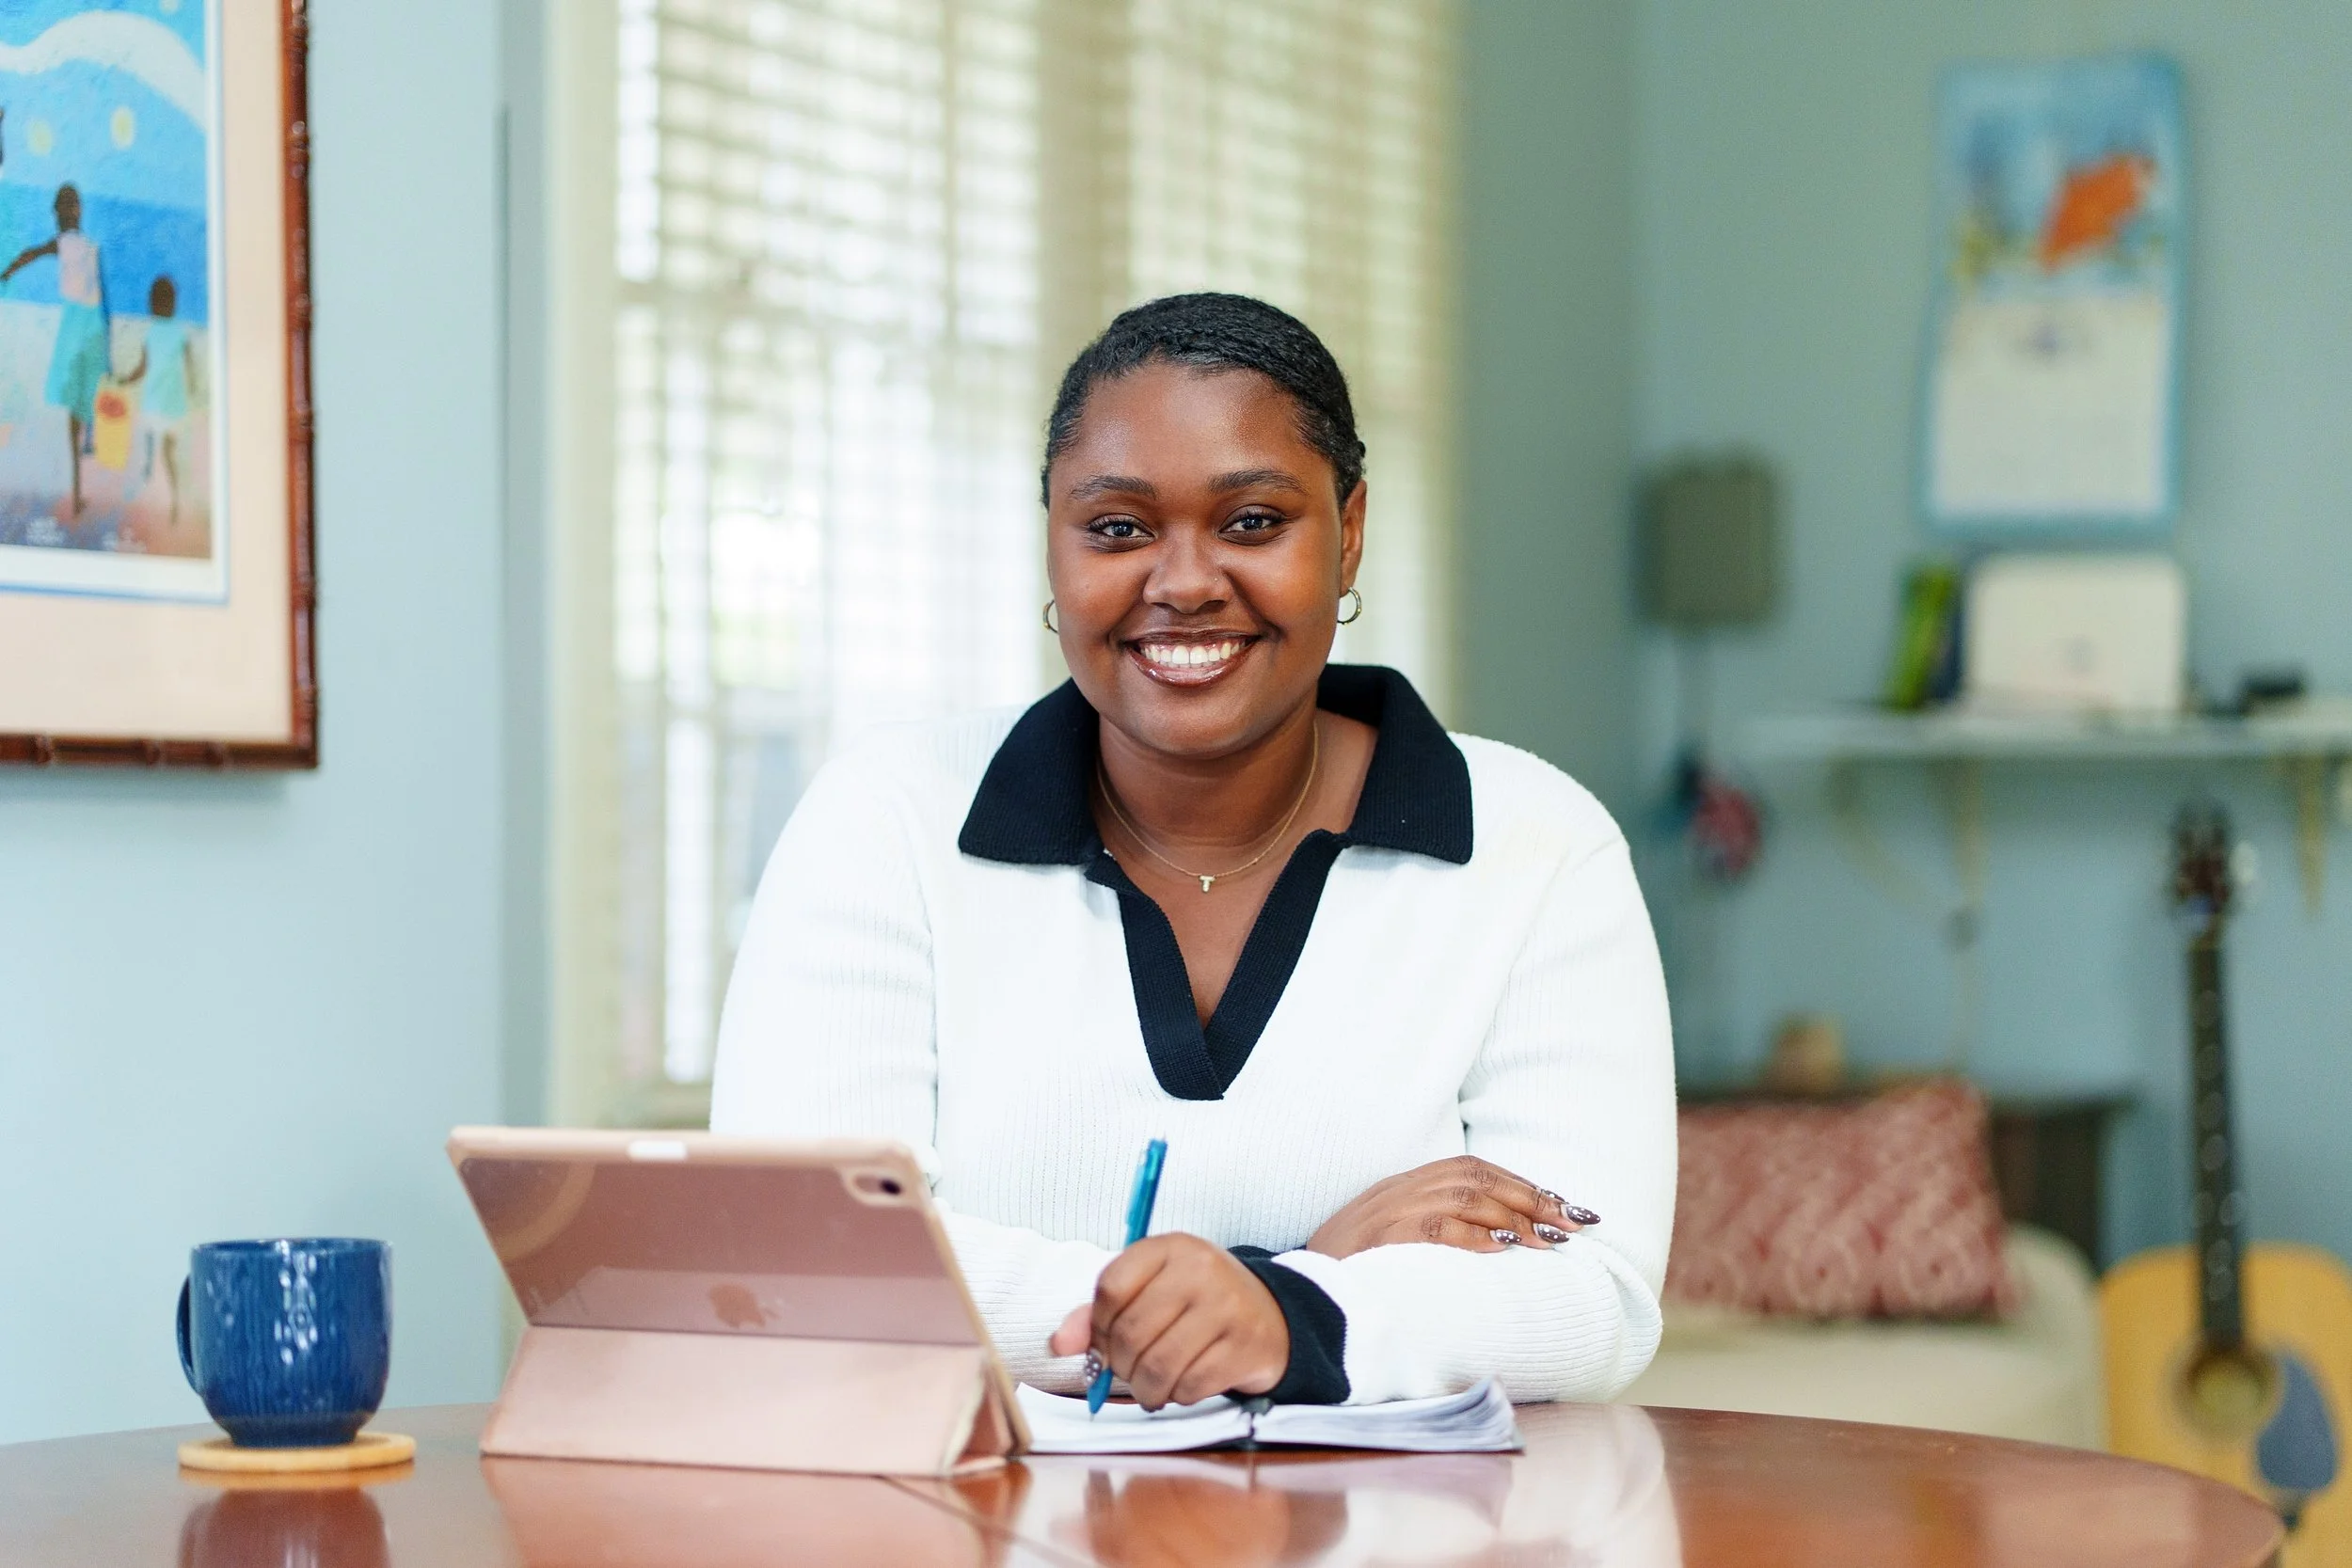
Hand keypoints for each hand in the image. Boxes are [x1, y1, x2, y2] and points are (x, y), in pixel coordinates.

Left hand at [1048, 1234, 1289, 1409]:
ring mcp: (1226, 1307)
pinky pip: (1190, 1386)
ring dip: (1145, 1389)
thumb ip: (1100, 1313)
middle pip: (1131, 1332)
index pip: (1110, 1286)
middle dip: (1120, 1365)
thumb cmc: (1198, 1303)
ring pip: (1158, 1366)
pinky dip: (1177, 1396)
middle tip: (1127, 1372)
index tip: (1102, 1341)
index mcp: (1170, 1247)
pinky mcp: (1244, 1346)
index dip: (1096, 1325)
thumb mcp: (1153, 1290)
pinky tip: (1181, 1386)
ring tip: (1150, 1388)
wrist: (1270, 1316)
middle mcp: (1200, 1269)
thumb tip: (1060, 1345)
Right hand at [1305, 1155, 1595, 1259]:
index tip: (1565, 1208)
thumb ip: (1434, 1230)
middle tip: (1576, 1223)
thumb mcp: (1390, 1242)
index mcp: (1403, 1186)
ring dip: (1514, 1217)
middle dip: (1533, 1198)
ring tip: (1551, 1240)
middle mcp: (1398, 1189)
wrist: (1293, 1294)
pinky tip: (1503, 1249)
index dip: (1523, 1184)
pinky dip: (1473, 1234)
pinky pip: (1434, 1225)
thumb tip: (1499, 1244)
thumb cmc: (1348, 1276)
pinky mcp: (1379, 1237)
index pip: (1473, 1169)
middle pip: (1477, 1177)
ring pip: (1463, 1195)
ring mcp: (1386, 1210)